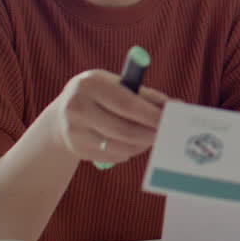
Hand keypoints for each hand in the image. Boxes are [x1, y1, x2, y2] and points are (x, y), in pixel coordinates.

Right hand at [46, 69, 168, 164]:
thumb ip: (146, 96)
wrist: (62, 115)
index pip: (127, 104)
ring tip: (150, 138)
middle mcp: (77, 107)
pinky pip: (111, 156)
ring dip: (141, 145)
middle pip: (123, 130)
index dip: (152, 116)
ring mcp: (74, 131)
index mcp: (91, 84)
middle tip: (166, 135)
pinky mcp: (76, 149)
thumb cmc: (101, 96)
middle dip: (149, 134)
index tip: (170, 121)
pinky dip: (127, 152)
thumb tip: (177, 105)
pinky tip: (131, 144)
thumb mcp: (117, 86)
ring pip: (119, 147)